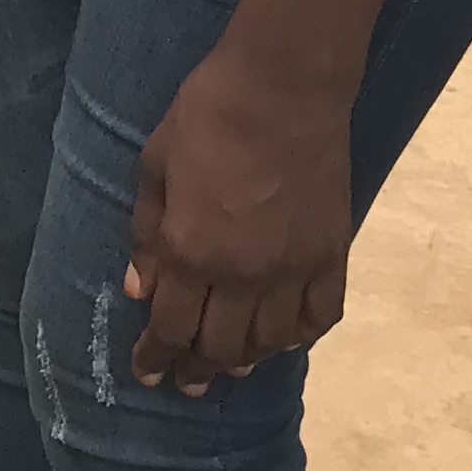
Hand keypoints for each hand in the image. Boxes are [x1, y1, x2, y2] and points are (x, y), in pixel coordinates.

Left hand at [125, 28, 353, 390]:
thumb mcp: (153, 169)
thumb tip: (139, 290)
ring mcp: (293, 268)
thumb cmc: (205, 117)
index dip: (157, 357)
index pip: (170, 328)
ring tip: (229, 367)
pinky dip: (300, 336)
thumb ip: (147, 235)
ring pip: (270, 341)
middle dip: (196, 369)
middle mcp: (243, 274)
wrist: (282, 88)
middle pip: (219, 345)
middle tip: (186, 382)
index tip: (148, 374)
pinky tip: (284, 339)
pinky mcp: (332, 254)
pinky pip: (320, 316)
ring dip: (245, 359)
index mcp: (191, 253)